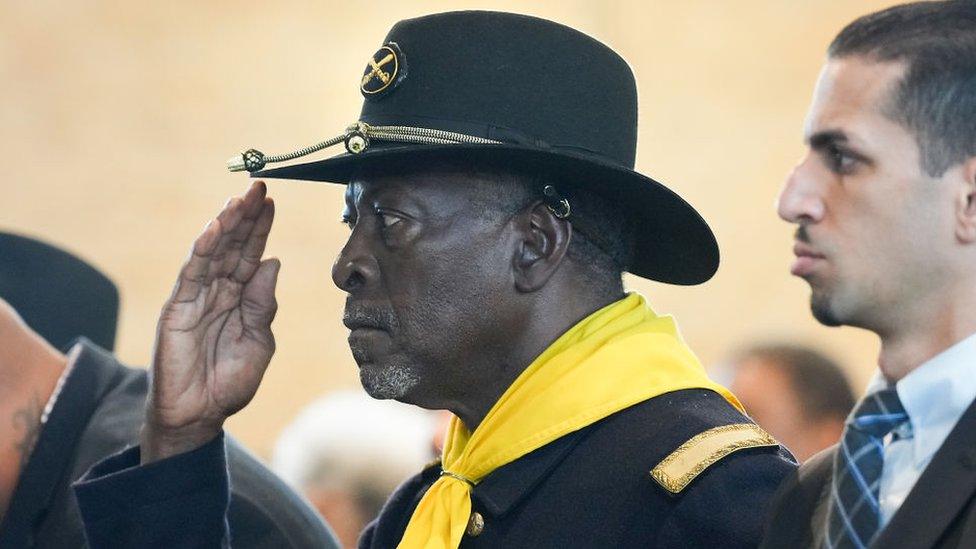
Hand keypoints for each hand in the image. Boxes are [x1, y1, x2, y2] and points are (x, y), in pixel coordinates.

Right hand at [142, 181, 278, 462]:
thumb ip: (263, 303)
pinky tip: (217, 228)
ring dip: (226, 224)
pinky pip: (193, 272)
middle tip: (259, 187)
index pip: (251, 254)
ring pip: (213, 252)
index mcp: (240, 299)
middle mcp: (218, 292)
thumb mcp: (259, 341)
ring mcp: (196, 297)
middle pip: (233, 246)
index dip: (260, 228)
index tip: (272, 201)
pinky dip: (204, 248)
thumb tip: (272, 262)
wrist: (200, 415)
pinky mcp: (178, 308)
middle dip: (246, 217)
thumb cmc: (229, 382)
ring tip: (240, 200)